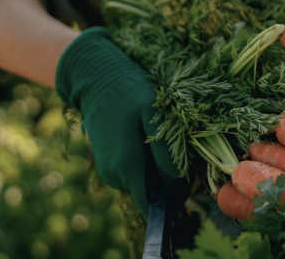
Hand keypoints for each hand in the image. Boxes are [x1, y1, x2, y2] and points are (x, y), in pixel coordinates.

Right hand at [54, 27, 183, 212]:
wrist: (96, 79)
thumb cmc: (129, 93)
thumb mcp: (153, 116)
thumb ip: (164, 154)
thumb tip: (174, 186)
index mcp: (127, 169)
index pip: (154, 205)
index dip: (174, 197)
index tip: (188, 181)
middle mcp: (114, 177)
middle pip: (149, 194)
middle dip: (167, 182)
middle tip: (176, 151)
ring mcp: (108, 171)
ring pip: (142, 184)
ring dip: (155, 171)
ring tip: (158, 141)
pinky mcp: (107, 164)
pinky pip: (132, 174)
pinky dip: (144, 164)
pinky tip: (145, 140)